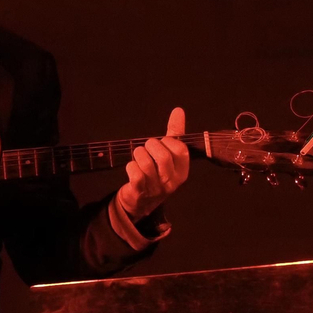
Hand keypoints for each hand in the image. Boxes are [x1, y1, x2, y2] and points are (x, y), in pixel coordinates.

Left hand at [116, 107, 190, 221]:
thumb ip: (174, 133)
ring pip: (146, 163)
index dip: (168, 141)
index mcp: (182, 171)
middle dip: (151, 145)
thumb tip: (178, 110)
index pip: (181, 150)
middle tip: (147, 147)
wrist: (141, 202)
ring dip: (138, 153)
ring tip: (138, 155)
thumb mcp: (169, 155)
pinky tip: (132, 167)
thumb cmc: (157, 173)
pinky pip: (135, 173)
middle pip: (163, 156)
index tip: (162, 142)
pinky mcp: (140, 191)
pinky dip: (131, 166)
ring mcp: (156, 187)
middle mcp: (171, 181)